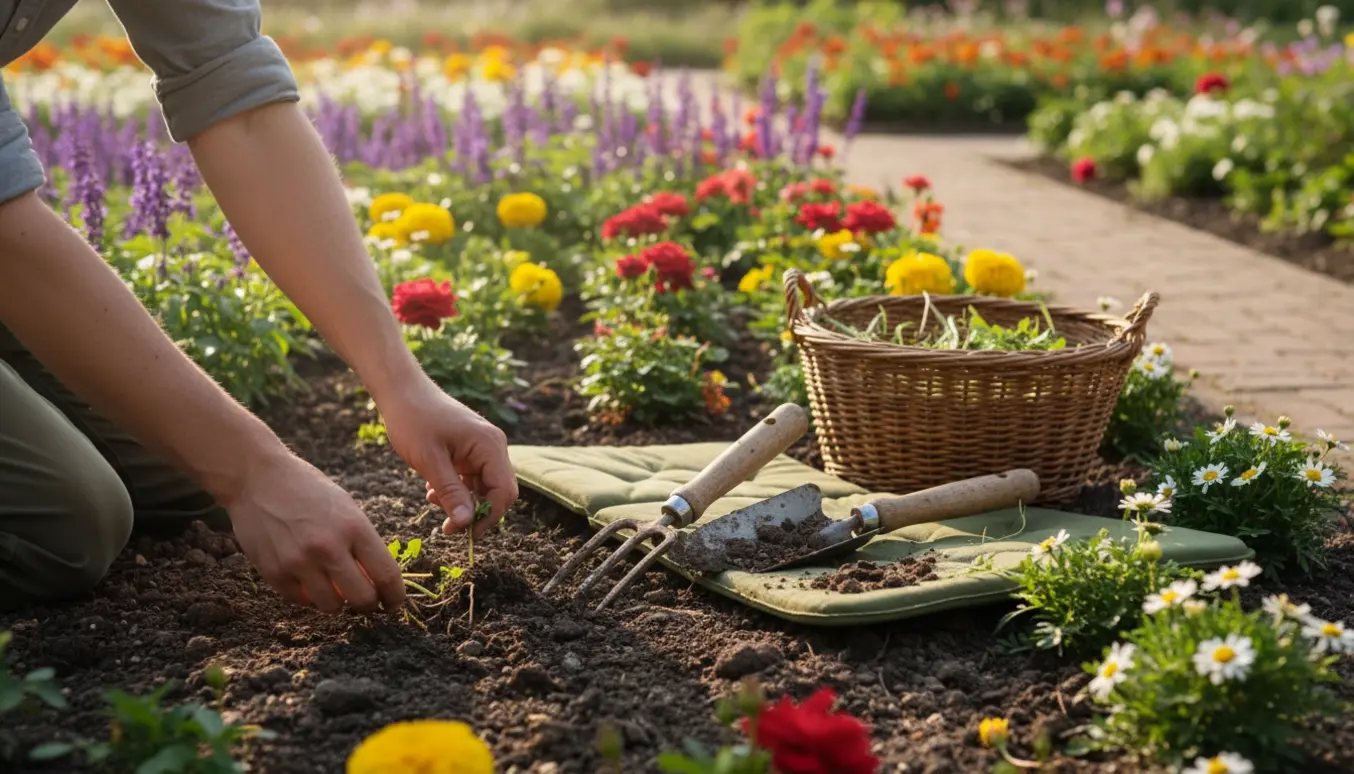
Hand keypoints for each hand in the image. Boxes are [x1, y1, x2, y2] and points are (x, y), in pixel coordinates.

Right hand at [227, 451, 404, 613]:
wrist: (256, 478)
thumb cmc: (308, 490)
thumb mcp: (345, 508)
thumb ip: (361, 544)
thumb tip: (377, 583)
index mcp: (354, 527)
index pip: (386, 575)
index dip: (394, 596)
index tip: (394, 603)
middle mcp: (328, 547)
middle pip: (362, 599)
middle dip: (369, 605)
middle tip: (367, 602)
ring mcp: (299, 562)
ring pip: (331, 607)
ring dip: (338, 603)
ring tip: (335, 589)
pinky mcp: (274, 573)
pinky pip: (301, 601)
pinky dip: (309, 597)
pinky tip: (309, 581)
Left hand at [378, 378, 518, 538]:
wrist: (400, 390)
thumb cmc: (413, 420)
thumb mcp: (430, 461)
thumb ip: (451, 493)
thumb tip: (466, 523)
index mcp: (490, 446)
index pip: (504, 492)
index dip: (488, 517)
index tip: (462, 532)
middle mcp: (493, 446)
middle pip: (498, 491)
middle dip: (475, 511)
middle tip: (448, 525)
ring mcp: (482, 447)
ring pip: (483, 487)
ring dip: (462, 500)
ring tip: (433, 498)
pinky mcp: (470, 449)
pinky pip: (472, 477)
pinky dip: (456, 488)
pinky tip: (433, 488)